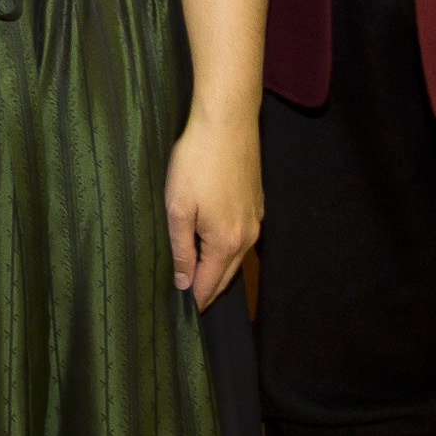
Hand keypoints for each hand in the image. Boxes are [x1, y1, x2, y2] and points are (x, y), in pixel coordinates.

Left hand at [163, 106, 261, 308]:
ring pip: (236, 255)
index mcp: (227, 242)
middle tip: (192, 300)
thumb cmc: (197, 163)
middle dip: (209, 288)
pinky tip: (215, 243)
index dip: (196, 298)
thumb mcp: (178, 207)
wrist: (228, 123)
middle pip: (227, 274)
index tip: (184, 312)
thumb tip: (184, 282)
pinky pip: (242, 236)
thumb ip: (181, 248)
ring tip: (200, 276)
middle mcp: (248, 237)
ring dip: (219, 268)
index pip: (210, 283)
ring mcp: (256, 218)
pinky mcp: (256, 201)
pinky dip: (228, 247)